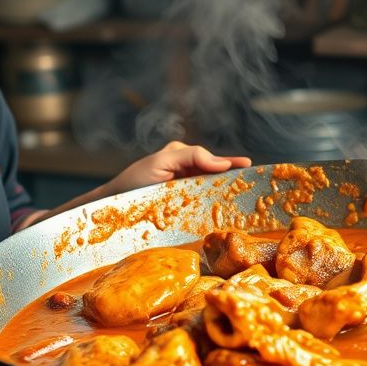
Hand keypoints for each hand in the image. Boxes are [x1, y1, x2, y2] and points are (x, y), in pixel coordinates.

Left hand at [106, 141, 250, 195]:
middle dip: (233, 178)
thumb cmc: (132, 183)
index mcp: (180, 154)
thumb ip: (191, 157)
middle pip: (214, 173)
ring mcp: (183, 187)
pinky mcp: (180, 203)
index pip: (211, 158)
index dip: (231, 163)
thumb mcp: (160, 164)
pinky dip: (213, 205)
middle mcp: (184, 168)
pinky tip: (226, 211)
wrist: (111, 208)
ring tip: (245, 197)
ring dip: (225, 194)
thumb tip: (222, 163)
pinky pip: (201, 201)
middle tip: (255, 183)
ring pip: (210, 189)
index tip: (250, 167)